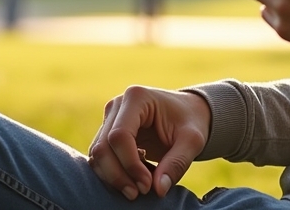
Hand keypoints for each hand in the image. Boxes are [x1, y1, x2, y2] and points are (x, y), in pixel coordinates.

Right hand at [88, 86, 209, 199]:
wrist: (188, 112)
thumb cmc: (191, 121)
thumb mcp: (192, 141)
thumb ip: (177, 163)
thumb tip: (158, 189)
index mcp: (137, 97)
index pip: (120, 136)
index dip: (130, 165)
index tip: (147, 185)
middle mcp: (117, 105)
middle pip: (103, 147)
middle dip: (118, 175)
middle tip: (139, 193)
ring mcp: (109, 118)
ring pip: (97, 155)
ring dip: (114, 177)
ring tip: (139, 188)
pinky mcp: (107, 132)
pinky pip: (100, 158)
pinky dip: (114, 173)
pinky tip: (135, 177)